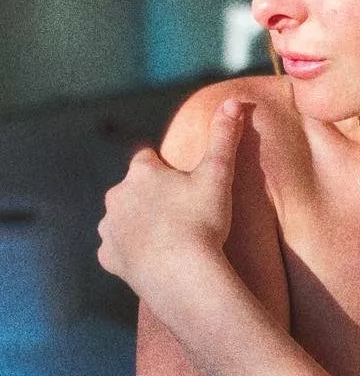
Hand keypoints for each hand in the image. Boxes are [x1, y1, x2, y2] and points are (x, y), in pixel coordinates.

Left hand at [97, 98, 244, 298]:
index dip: (165, 169)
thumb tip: (235, 100)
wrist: (184, 275)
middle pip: (132, 189)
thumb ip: (224, 136)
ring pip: (121, 218)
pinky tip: (152, 260)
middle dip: (150, 197)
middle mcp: (117, 196)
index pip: (147, 159)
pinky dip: (131, 253)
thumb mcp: (219, 175)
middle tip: (180, 214)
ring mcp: (110, 228)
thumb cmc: (203, 221)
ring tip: (167, 239)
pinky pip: (116, 251)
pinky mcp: (108, 258)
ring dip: (137, 223)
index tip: (182, 183)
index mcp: (141, 173)